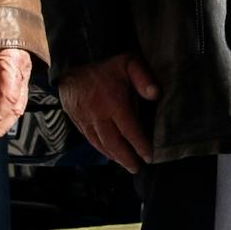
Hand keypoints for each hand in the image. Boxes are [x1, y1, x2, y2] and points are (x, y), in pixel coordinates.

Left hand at [0, 47, 32, 140]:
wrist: (12, 13)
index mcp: (12, 61)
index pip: (8, 97)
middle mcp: (22, 71)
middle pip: (16, 107)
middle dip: (0, 127)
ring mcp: (24, 75)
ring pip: (18, 106)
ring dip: (4, 124)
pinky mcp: (21, 77)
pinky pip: (17, 100)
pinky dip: (7, 114)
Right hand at [56, 52, 159, 173]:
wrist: (74, 61)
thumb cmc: (107, 64)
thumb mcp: (129, 64)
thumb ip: (143, 79)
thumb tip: (156, 95)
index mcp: (114, 103)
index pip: (130, 130)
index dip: (140, 146)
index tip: (150, 157)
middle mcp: (98, 115)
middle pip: (114, 143)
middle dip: (126, 158)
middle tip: (137, 168)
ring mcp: (85, 119)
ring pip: (100, 143)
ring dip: (113, 156)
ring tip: (125, 164)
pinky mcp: (76, 119)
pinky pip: (89, 138)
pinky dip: (100, 148)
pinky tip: (108, 153)